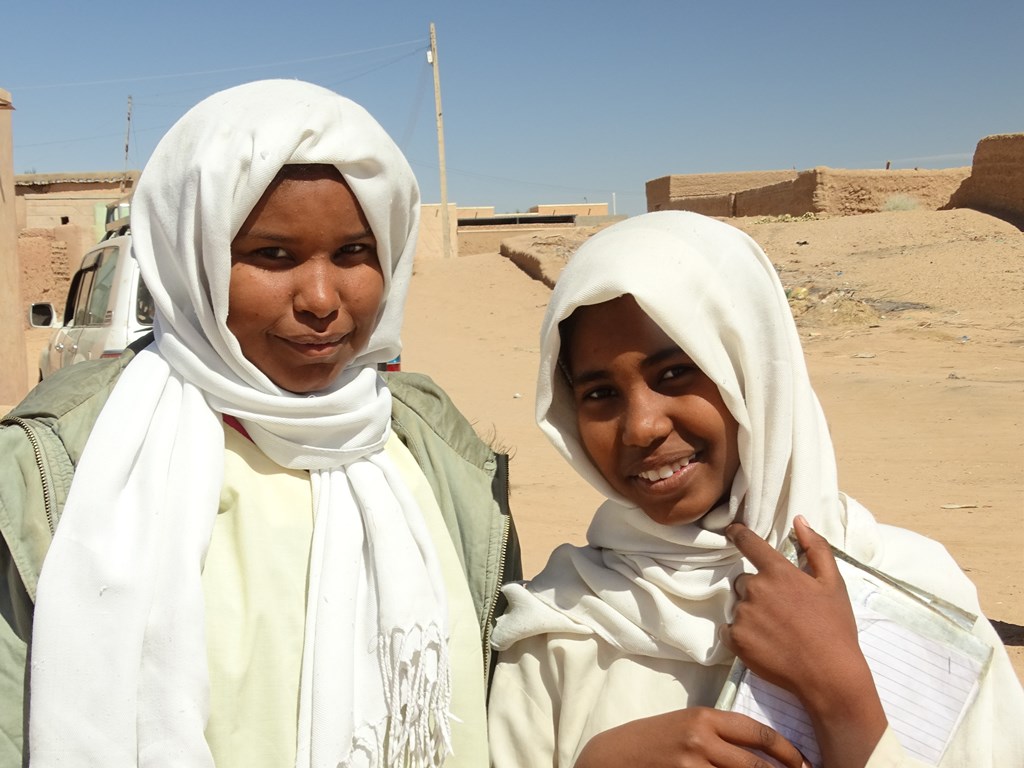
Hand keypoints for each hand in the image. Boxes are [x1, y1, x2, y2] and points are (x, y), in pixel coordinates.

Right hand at [574, 707, 806, 767]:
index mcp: (704, 717)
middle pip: (756, 765)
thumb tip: (761, 751)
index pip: (757, 732)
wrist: (612, 758)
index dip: (787, 751)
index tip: (804, 763)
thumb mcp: (686, 725)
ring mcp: (691, 766)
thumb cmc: (653, 740)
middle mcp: (700, 740)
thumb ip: (719, 734)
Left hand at [720, 515, 885, 767]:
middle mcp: (755, 589)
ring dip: (752, 613)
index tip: (731, 531)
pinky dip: (743, 634)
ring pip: (739, 605)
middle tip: (782, 611)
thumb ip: (816, 549)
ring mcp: (743, 614)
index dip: (738, 534)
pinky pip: (731, 629)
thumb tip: (800, 521)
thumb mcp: (833, 584)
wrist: (829, 675)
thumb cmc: (835, 627)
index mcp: (778, 572)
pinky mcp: (735, 639)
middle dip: (758, 591)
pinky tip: (766, 644)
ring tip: (777, 631)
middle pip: (745, 581)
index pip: (749, 544)